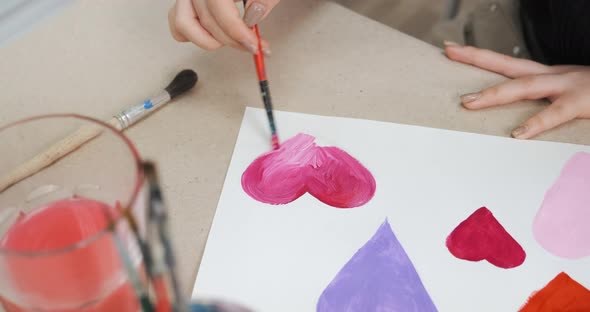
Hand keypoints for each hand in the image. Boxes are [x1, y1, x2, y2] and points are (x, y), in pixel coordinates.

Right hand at [168, 0, 278, 54]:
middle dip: (231, 39)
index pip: (217, 4)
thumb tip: (255, 14)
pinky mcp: (185, 3)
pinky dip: (195, 36)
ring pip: (184, 24)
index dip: (236, 30)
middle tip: (252, 45)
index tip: (253, 43)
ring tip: (232, 39)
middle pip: (205, 18)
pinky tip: (217, 35)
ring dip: (211, 40)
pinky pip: (178, 24)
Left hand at [444, 41, 589, 138]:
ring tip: (469, 102)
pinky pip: (556, 113)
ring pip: (525, 86)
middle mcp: (554, 75)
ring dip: (495, 93)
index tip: (451, 49)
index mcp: (549, 75)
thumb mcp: (570, 94)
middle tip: (448, 52)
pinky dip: (537, 123)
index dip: (478, 56)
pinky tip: (518, 134)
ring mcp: (568, 86)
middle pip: (508, 64)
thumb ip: (544, 103)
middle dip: (476, 58)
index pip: (507, 63)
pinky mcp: (583, 102)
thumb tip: (514, 120)